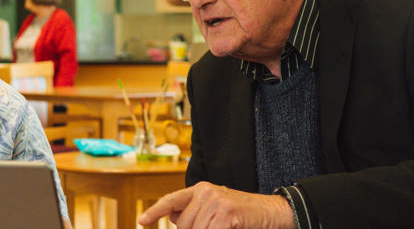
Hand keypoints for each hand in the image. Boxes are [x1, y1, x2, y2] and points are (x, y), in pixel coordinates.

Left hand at [137, 181, 294, 228]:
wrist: (271, 212)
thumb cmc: (242, 215)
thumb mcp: (215, 209)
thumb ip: (194, 212)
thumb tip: (174, 218)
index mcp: (200, 189)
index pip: (172, 200)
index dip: (155, 211)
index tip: (142, 221)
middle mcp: (205, 192)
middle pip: (184, 226)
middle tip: (216, 226)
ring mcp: (215, 202)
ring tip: (226, 226)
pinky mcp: (225, 214)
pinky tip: (229, 227)